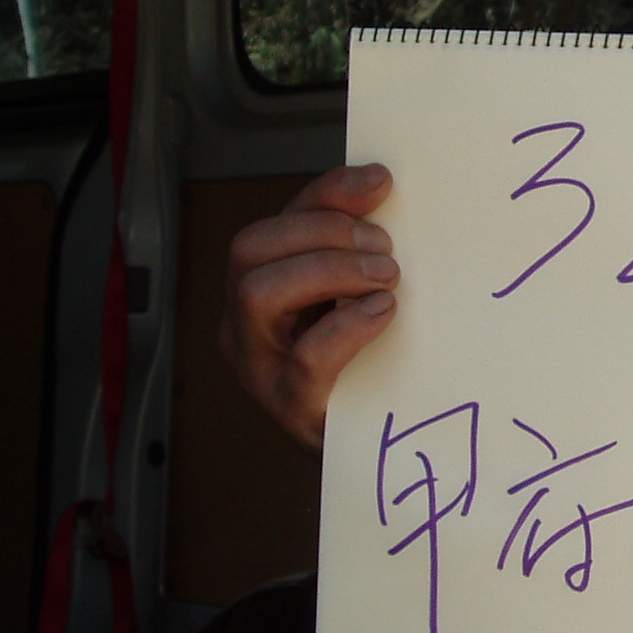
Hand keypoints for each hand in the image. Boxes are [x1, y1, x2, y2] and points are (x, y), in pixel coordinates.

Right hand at [220, 164, 398, 450]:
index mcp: (262, 288)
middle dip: (321, 233)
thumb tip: (380, 185)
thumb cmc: (366, 370)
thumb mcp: (358, 298)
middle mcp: (246, 326)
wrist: (374, 451)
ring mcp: (261, 368)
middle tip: (384, 249)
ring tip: (385, 280)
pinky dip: (346, 326)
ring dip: (327, 271)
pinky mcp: (292, 409)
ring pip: (257, 294)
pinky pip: (306, 359)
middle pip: (250, 250)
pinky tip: (382, 313)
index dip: (327, 193)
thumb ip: (359, 248)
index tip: (381, 181)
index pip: (278, 222)